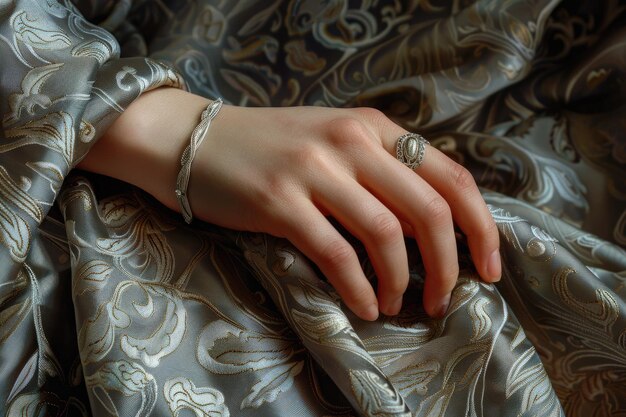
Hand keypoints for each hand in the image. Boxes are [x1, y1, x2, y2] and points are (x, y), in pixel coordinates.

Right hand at [79, 88, 500, 320]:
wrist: (194, 140)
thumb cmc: (270, 146)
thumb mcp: (335, 141)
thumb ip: (381, 170)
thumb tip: (430, 226)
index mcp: (373, 127)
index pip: (452, 176)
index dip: (481, 228)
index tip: (488, 269)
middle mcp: (351, 141)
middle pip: (429, 209)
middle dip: (449, 265)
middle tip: (441, 299)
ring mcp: (314, 170)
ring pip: (386, 234)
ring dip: (401, 282)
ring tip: (394, 306)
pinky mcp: (279, 202)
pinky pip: (336, 253)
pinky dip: (358, 288)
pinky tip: (363, 307)